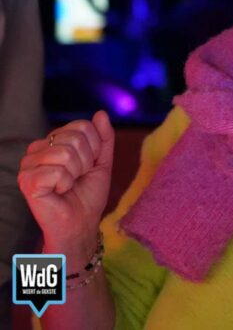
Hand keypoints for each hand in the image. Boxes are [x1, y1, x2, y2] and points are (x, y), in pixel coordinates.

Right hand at [17, 111, 114, 251]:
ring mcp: (28, 165)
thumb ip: (103, 137)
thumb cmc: (88, 193)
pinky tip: (58, 192)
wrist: (82, 222)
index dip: (94, 147)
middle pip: (74, 138)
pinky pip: (57, 171)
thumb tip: (101, 113)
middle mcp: (37, 150)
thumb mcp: (102, 161)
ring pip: (65, 153)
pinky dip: (65, 184)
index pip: (81, 126)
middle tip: (78, 177)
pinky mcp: (27, 181)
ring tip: (68, 184)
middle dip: (86, 161)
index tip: (88, 165)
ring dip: (76, 173)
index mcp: (52, 142)